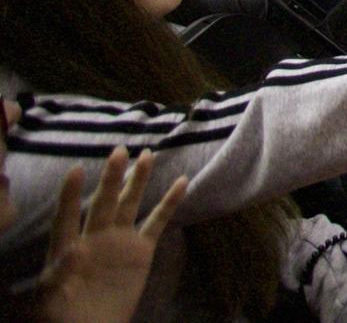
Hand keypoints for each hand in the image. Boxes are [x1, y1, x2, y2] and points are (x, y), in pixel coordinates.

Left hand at [36, 147, 187, 322]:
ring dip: (138, 180)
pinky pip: (157, 221)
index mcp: (67, 247)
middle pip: (103, 202)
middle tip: (119, 151)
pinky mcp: (142, 250)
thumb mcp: (52, 298)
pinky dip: (169, 202)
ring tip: (146, 154)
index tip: (76, 169)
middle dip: (111, 178)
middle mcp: (94, 237)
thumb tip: (74, 249)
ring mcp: (120, 241)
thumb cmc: (63, 316)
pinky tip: (181, 182)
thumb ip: (60, 273)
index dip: (71, 195)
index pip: (67, 216)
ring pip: (129, 204)